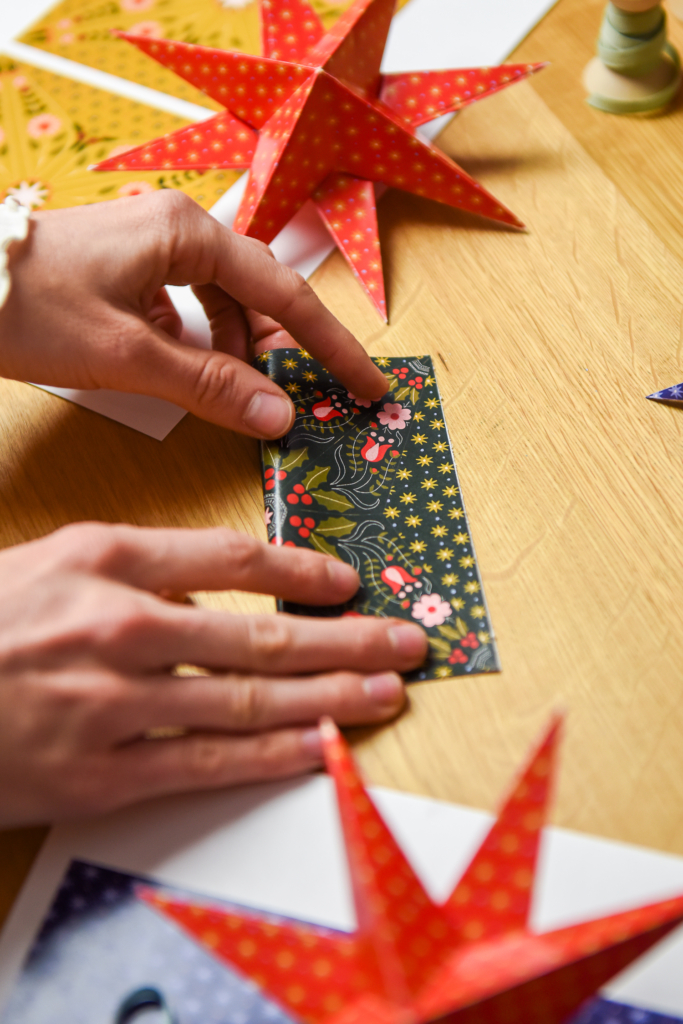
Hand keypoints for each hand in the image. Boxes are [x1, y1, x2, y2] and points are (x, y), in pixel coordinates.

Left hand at [0, 191, 386, 437]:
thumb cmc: (28, 306)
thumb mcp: (129, 355)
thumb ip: (210, 386)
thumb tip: (280, 416)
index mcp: (188, 233)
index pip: (284, 296)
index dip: (332, 347)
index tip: (367, 386)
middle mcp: (176, 230)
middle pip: (257, 297)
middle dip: (284, 352)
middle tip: (310, 400)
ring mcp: (150, 247)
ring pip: (220, 306)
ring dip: (235, 354)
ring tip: (240, 397)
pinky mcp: (128, 270)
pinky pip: (185, 309)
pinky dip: (196, 346)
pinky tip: (187, 375)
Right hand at [0, 523, 426, 826]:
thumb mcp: (52, 564)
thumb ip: (138, 573)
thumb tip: (220, 594)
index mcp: (103, 558)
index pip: (231, 559)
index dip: (303, 570)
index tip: (351, 581)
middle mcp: (117, 626)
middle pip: (260, 633)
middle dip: (346, 639)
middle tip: (405, 642)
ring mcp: (113, 704)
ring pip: (249, 699)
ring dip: (330, 697)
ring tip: (386, 694)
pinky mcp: (102, 774)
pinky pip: (208, 762)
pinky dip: (274, 754)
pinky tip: (323, 747)